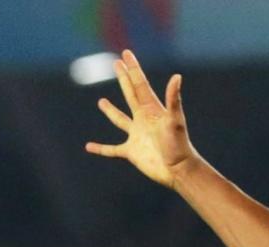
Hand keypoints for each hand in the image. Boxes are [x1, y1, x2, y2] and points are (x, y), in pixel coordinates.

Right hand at [85, 49, 197, 187]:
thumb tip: (177, 76)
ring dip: (111, 111)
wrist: (179, 170)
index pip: (140, 85)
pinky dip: (101, 148)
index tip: (125, 54)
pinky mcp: (131, 152)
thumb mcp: (175, 120)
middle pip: (131, 94)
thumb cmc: (179, 145)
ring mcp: (137, 135)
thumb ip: (173, 99)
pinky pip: (112, 149)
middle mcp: (143, 120)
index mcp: (152, 110)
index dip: (133, 69)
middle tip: (116, 63)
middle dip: (124, 79)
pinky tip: (89, 146)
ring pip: (120, 120)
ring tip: (101, 101)